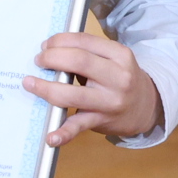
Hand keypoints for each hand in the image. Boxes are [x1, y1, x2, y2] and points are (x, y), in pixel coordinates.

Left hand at [24, 32, 161, 146]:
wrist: (146, 107)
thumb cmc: (121, 78)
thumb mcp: (115, 59)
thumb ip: (90, 53)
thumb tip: (52, 49)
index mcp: (120, 55)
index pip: (84, 41)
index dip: (60, 40)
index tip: (45, 44)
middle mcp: (118, 77)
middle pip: (78, 62)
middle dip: (51, 58)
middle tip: (38, 60)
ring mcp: (110, 102)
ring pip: (72, 94)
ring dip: (46, 88)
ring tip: (31, 83)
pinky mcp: (102, 121)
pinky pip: (79, 127)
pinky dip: (63, 133)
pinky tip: (50, 136)